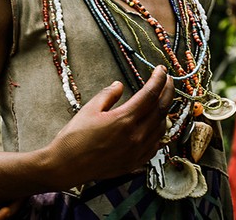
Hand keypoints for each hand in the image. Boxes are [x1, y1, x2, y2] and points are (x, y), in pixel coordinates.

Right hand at [49, 66, 173, 184]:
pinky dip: (159, 132)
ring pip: (161, 128)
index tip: (161, 70)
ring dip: (164, 112)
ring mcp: (138, 151)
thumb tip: (118, 86)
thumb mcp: (88, 109)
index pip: (149, 95)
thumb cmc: (74, 138)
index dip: (158, 80)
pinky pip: (156, 145)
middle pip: (160, 110)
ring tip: (162, 101)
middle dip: (167, 92)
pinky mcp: (136, 162)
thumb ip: (107, 95)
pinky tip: (156, 127)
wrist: (67, 165)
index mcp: (124, 120)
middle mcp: (136, 135)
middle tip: (168, 80)